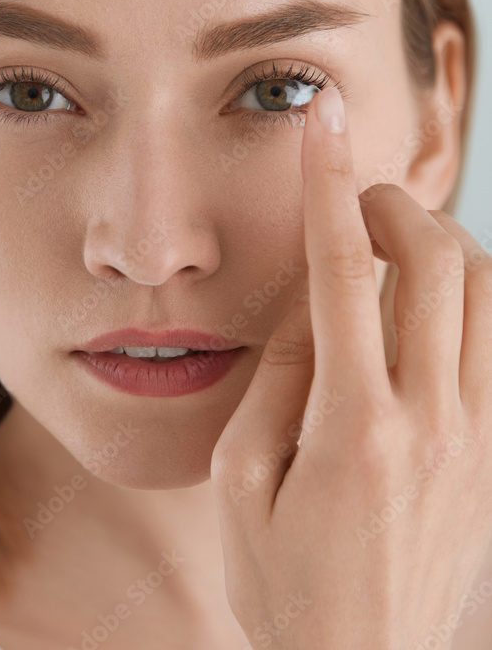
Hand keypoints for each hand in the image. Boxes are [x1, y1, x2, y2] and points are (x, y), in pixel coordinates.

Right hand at [210, 85, 491, 648]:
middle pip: (439, 262)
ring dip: (445, 243)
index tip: (323, 122)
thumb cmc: (285, 587)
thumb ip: (276, 378)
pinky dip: (475, 298)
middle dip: (395, 202)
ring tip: (397, 245)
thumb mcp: (243, 484)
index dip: (328, 183)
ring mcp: (480, 440)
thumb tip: (308, 298)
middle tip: (356, 200)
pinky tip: (433, 306)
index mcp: (354, 428)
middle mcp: (433, 424)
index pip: (344, 271)